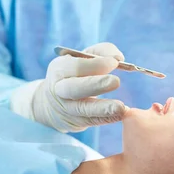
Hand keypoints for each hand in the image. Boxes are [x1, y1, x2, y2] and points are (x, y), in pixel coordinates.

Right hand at [12, 43, 127, 132]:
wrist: (52, 103)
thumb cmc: (74, 74)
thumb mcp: (81, 58)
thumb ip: (101, 52)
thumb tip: (119, 58)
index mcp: (59, 69)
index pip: (76, 66)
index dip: (96, 64)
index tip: (115, 62)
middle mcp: (60, 89)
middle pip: (75, 88)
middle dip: (96, 84)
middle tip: (116, 82)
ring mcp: (68, 108)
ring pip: (84, 109)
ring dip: (103, 108)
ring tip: (121, 107)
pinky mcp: (77, 122)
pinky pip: (93, 121)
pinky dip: (107, 118)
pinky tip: (120, 115)